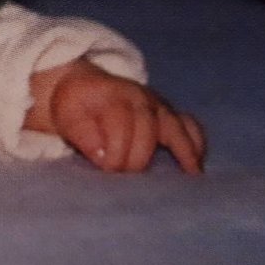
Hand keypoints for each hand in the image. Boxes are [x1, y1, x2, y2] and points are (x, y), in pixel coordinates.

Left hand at [27, 58, 204, 172]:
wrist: (84, 86)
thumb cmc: (76, 107)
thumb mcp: (67, 116)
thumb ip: (82, 134)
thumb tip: (102, 157)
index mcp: (113, 97)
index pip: (121, 126)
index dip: (116, 152)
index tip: (108, 170)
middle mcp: (141, 98)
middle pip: (149, 130)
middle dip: (138, 158)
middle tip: (127, 178)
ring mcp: (160, 106)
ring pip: (177, 127)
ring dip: (182, 152)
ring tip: (188, 177)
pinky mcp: (171, 116)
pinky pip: (191, 127)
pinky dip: (196, 146)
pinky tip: (196, 169)